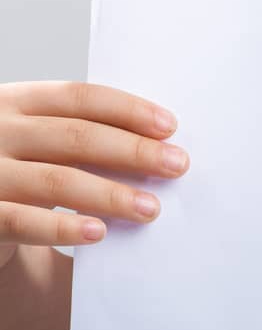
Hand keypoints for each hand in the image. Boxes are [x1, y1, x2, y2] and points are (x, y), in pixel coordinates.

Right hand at [0, 81, 189, 271]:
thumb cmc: (17, 169)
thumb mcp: (36, 140)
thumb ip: (78, 136)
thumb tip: (156, 146)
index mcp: (15, 102)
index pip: (78, 97)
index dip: (128, 110)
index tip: (169, 127)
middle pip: (75, 136)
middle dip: (133, 151)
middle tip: (177, 165)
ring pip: (55, 181)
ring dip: (111, 195)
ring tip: (150, 207)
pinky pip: (21, 221)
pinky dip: (63, 227)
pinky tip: (99, 232)